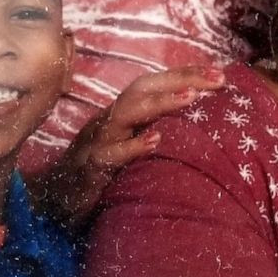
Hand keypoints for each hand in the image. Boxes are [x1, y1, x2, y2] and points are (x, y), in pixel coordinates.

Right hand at [43, 66, 225, 225]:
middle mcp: (111, 120)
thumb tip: (197, 125)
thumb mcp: (129, 148)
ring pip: (127, 112)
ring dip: (160, 102)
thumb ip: (154, 132)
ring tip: (191, 98)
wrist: (56, 202)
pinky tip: (156, 141)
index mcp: (122, 114)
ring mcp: (99, 140)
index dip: (185, 75)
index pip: (155, 85)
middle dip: (181, 79)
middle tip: (217, 79)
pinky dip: (133, 146)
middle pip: (143, 88)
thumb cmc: (102, 174)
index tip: (221, 74)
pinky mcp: (91, 166)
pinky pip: (110, 153)